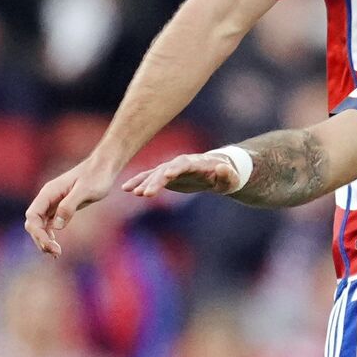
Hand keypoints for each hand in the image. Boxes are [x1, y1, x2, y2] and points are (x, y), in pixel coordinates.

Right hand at [26, 151, 119, 256]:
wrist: (104, 167)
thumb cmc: (96, 176)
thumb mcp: (85, 190)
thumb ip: (69, 205)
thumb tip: (56, 225)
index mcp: (48, 193)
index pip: (32, 216)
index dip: (37, 232)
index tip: (50, 244)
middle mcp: (47, 198)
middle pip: (33, 223)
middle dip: (40, 239)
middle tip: (56, 253)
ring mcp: (53, 203)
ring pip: (40, 225)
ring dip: (44, 240)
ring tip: (56, 254)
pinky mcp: (61, 207)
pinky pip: (49, 224)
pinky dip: (50, 236)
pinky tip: (56, 246)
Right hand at [121, 152, 246, 200]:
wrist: (218, 172)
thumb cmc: (227, 176)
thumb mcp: (231, 178)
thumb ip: (228, 174)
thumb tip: (224, 168)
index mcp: (196, 163)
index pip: (183, 164)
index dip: (175, 169)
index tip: (166, 176)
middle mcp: (180, 163)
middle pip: (165, 170)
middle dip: (155, 181)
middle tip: (143, 193)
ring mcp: (171, 168)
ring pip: (154, 174)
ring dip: (143, 182)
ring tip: (131, 192)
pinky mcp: (165, 175)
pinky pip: (150, 177)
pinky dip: (139, 181)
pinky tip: (126, 188)